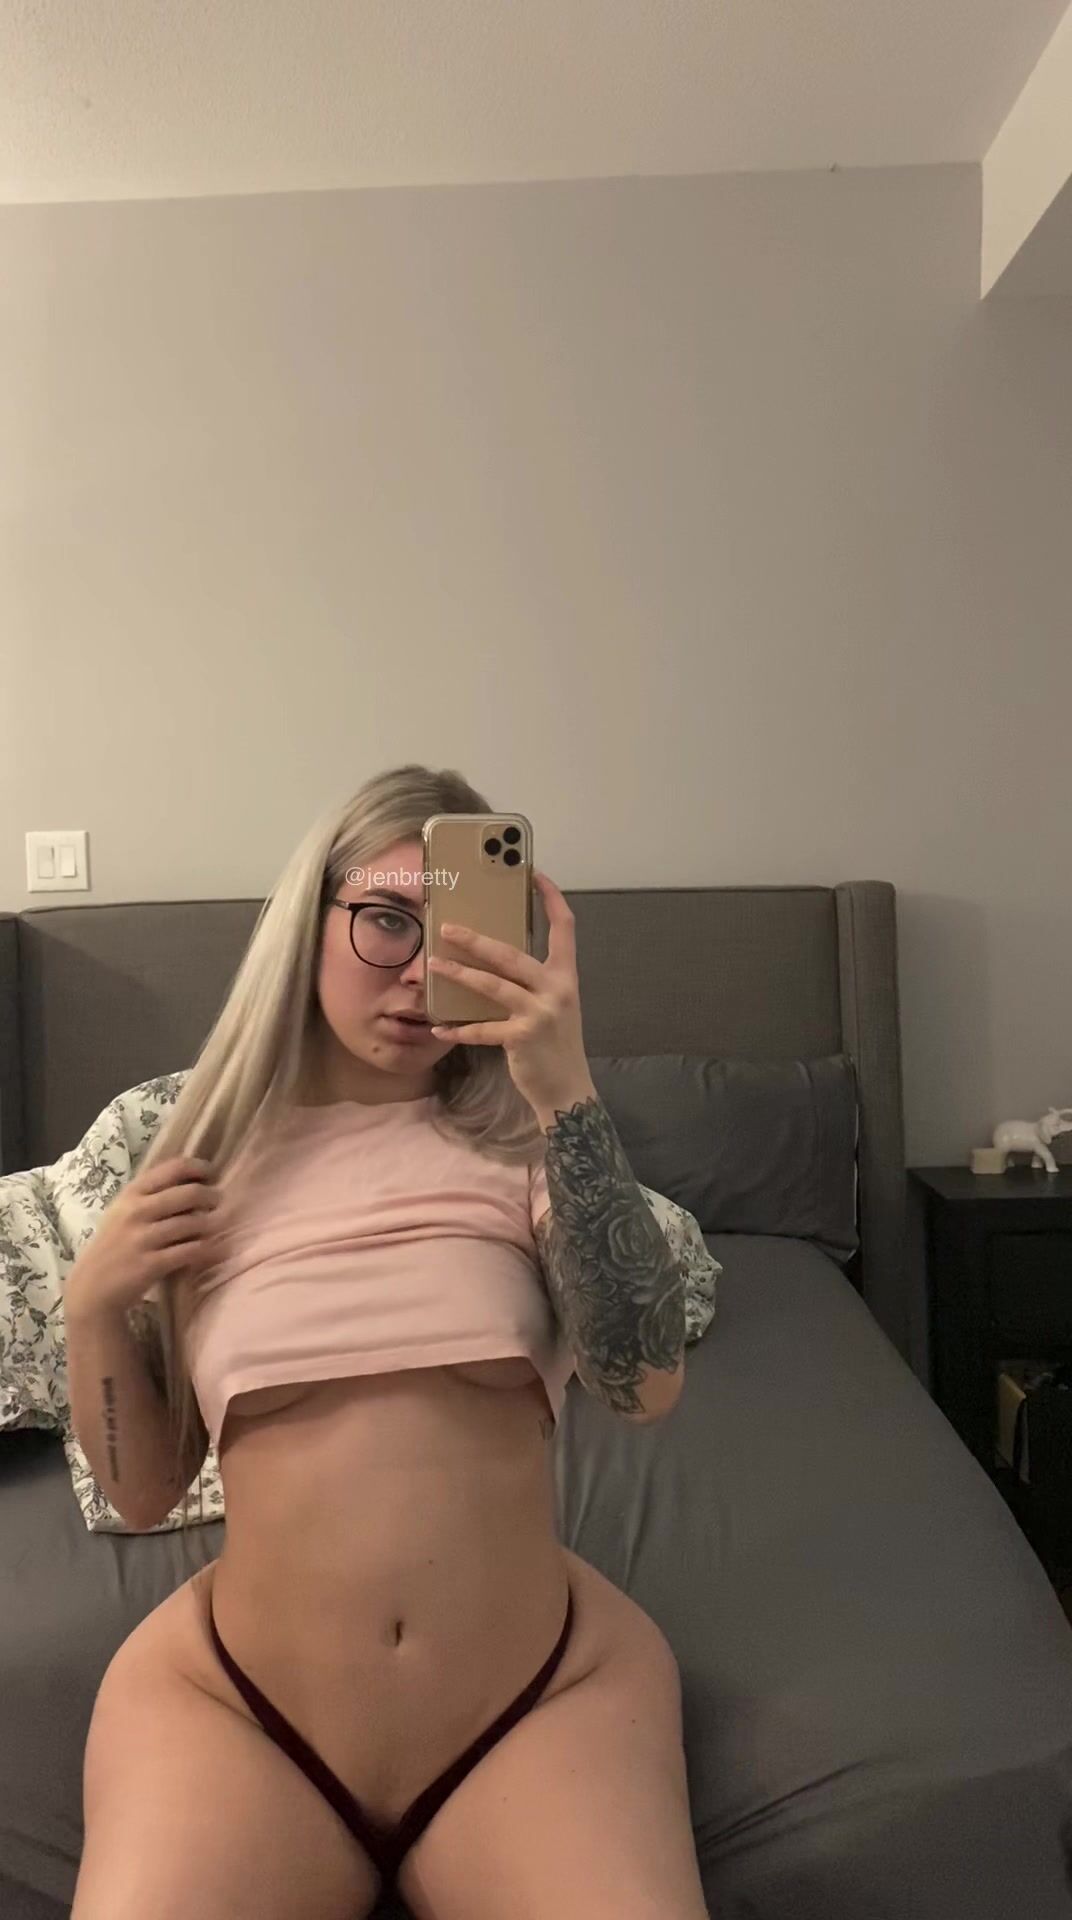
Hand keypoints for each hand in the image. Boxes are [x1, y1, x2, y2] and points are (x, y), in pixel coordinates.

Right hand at [64, 1157, 221, 1321]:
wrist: (92, 1287)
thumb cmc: (114, 1244)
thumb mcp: (124, 1211)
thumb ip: (151, 1194)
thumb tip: (193, 1180)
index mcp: (131, 1193)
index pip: (173, 1168)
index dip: (199, 1168)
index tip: (211, 1175)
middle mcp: (136, 1211)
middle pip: (189, 1193)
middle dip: (211, 1196)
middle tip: (217, 1201)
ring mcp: (143, 1238)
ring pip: (192, 1222)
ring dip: (211, 1223)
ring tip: (214, 1225)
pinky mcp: (151, 1264)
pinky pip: (190, 1251)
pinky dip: (207, 1248)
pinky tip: (213, 1248)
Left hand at [426, 870, 596, 1123]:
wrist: (568, 1088)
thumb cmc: (555, 1043)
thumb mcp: (555, 1005)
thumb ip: (534, 981)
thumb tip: (496, 957)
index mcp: (565, 976)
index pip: (564, 927)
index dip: (551, 898)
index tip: (535, 874)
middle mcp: (556, 989)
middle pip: (512, 954)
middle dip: (476, 940)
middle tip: (447, 927)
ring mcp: (540, 1013)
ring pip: (493, 985)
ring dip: (459, 974)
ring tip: (434, 965)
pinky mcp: (522, 1038)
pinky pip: (483, 1029)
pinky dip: (459, 1030)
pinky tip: (439, 1027)